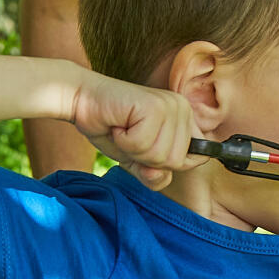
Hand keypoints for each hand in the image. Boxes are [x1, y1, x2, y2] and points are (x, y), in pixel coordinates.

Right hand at [66, 72, 204, 189]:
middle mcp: (184, 110)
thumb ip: (155, 176)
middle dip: (145, 158)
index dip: (167, 164)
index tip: (146, 146)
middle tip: (129, 136)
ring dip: (133, 149)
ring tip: (124, 129)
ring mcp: (171, 106)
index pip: (197, 160)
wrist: (81, 101)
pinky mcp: (154, 107)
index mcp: (187, 120)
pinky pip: (142, 144)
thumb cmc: (111, 129)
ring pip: (160, 156)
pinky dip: (124, 141)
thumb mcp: (137, 161)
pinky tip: (118, 124)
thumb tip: (159, 174)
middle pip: (175, 162)